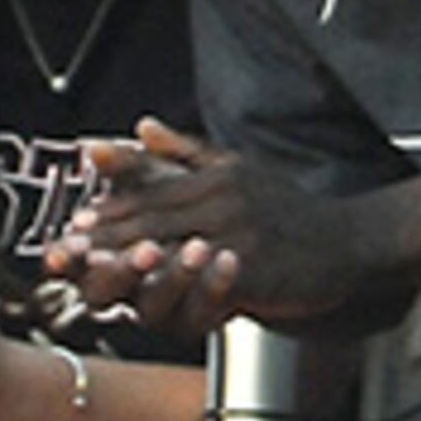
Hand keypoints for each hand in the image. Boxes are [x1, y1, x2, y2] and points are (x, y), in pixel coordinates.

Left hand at [54, 119, 351, 325]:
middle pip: (154, 219)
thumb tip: (140, 125)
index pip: (154, 193)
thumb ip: (186, 151)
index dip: (112, 211)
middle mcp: (229, 199)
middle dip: (108, 238)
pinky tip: (150, 296)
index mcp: (220, 176)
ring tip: (97, 275)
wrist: (350, 241)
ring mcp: (244, 232)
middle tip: (70, 253)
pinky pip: (206, 278)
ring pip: (172, 249)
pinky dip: (174, 285)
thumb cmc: (291, 210)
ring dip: (130, 263)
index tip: (77, 228)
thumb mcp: (241, 168)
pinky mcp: (257, 265)